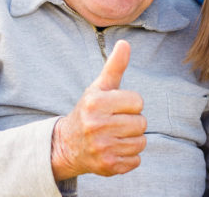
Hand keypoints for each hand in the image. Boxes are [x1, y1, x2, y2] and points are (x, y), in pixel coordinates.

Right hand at [50, 40, 146, 179]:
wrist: (67, 145)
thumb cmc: (89, 111)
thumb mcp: (98, 87)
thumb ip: (114, 66)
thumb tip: (125, 43)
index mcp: (96, 102)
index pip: (138, 101)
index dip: (130, 104)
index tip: (117, 107)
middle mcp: (97, 125)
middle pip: (141, 123)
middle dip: (132, 122)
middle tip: (115, 123)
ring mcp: (102, 147)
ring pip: (141, 142)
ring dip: (132, 140)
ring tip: (115, 136)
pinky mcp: (108, 166)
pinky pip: (136, 160)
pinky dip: (129, 157)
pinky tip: (114, 150)